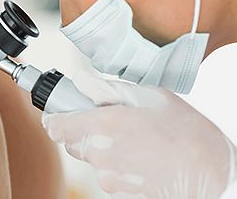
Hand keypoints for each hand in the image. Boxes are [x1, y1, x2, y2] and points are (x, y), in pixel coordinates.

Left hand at [42, 70, 236, 197]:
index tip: (57, 113)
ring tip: (133, 138)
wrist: (213, 176)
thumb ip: (107, 89)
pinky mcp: (118, 192)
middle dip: (83, 129)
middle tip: (108, 119)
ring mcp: (107, 177)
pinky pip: (106, 172)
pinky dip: (115, 162)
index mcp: (103, 125)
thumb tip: (80, 80)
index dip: (54, 118)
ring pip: (91, 157)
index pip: (57, 126)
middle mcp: (99, 154)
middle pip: (72, 141)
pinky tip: (140, 155)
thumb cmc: (186, 132)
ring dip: (102, 147)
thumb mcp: (149, 97)